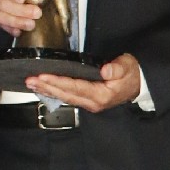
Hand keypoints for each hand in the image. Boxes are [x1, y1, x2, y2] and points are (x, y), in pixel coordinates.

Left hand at [26, 53, 141, 111]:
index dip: (58, 82)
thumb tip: (105, 70)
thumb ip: (118, 67)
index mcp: (102, 95)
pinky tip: (45, 88)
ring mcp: (89, 104)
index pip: (75, 87)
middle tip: (30, 80)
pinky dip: (54, 92)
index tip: (43, 76)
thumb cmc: (132, 74)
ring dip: (47, 91)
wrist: (139, 85)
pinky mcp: (87, 101)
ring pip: (64, 98)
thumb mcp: (128, 66)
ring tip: (32, 84)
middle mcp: (93, 102)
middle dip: (47, 87)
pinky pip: (67, 97)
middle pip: (66, 95)